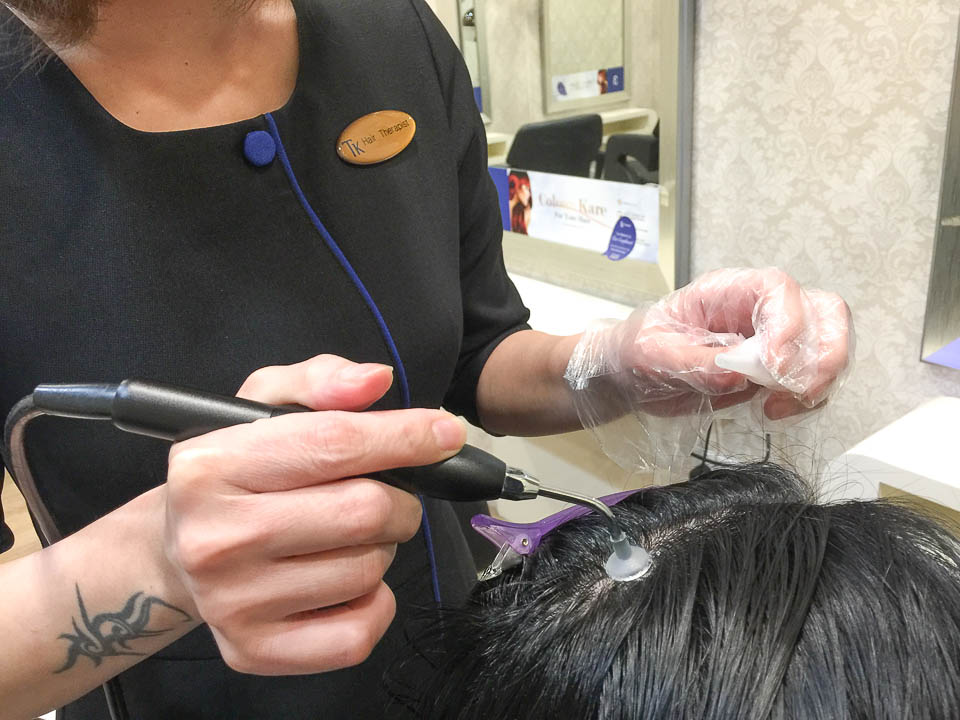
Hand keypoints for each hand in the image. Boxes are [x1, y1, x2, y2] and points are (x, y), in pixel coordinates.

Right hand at [163, 355, 465, 674]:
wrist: (176, 551)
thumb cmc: (234, 472)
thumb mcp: (264, 404)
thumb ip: (321, 382)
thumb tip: (375, 381)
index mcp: (211, 465)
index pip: (335, 445)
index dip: (406, 437)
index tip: (445, 433)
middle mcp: (214, 538)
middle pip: (364, 512)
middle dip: (400, 499)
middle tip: (391, 496)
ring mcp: (232, 603)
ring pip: (368, 570)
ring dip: (382, 548)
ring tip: (350, 535)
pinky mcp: (253, 651)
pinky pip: (358, 634)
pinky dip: (374, 603)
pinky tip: (348, 580)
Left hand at [569, 268, 852, 418]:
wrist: (629, 378)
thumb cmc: (635, 351)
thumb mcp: (649, 353)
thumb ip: (691, 361)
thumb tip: (738, 374)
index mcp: (727, 292)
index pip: (777, 289)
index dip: (788, 322)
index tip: (773, 366)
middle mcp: (758, 310)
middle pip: (824, 312)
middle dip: (825, 353)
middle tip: (794, 390)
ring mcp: (772, 340)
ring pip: (827, 347)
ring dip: (816, 381)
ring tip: (776, 408)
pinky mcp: (773, 372)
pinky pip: (809, 381)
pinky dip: (805, 400)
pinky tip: (772, 412)